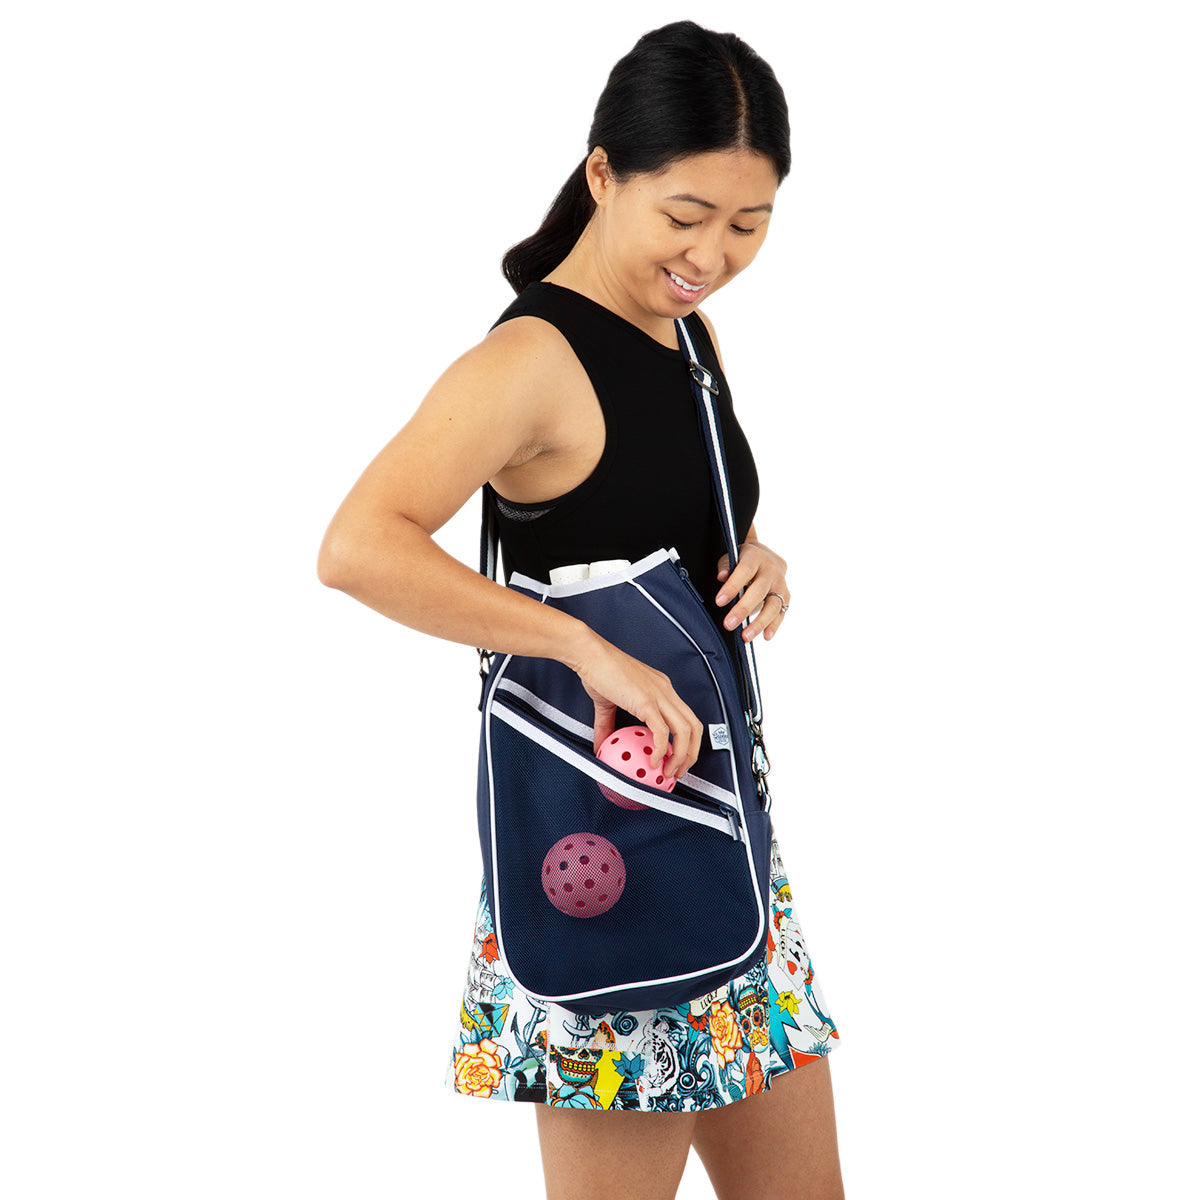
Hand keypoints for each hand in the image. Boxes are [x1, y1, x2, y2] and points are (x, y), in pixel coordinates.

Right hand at [571, 635, 703, 780]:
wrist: (589, 655)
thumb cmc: (598, 670)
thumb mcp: (606, 703)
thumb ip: (607, 726)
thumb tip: (601, 746)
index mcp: (661, 688)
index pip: (686, 717)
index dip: (687, 741)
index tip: (676, 758)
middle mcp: (665, 690)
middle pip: (694, 726)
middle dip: (692, 753)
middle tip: (679, 771)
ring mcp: (658, 695)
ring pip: (685, 730)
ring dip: (681, 756)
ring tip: (669, 771)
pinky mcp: (646, 701)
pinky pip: (662, 731)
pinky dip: (662, 750)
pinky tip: (654, 761)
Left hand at [714, 539, 789, 642]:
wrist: (765, 557)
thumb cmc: (743, 559)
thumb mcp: (731, 556)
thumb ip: (726, 566)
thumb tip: (722, 576)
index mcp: (756, 557)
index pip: (744, 571)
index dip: (732, 586)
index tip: (719, 602)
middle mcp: (771, 570)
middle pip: (759, 591)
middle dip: (743, 609)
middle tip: (728, 624)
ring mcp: (780, 584)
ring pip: (773, 605)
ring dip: (759, 622)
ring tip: (745, 636)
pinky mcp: (785, 597)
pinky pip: (781, 613)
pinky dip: (774, 625)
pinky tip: (765, 636)